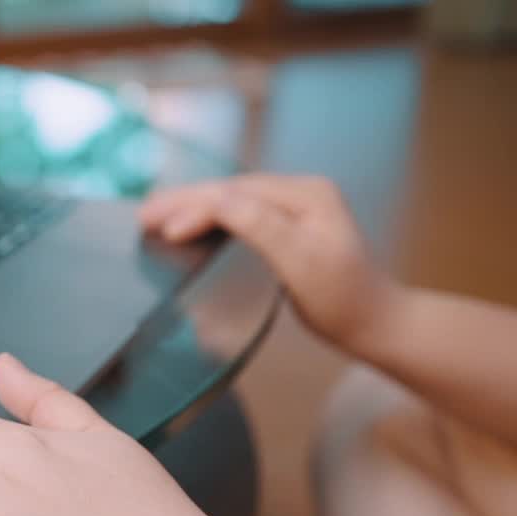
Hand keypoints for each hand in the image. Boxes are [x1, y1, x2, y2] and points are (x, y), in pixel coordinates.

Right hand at [141, 174, 402, 351]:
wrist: (376, 324)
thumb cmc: (342, 300)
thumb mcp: (302, 262)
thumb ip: (260, 226)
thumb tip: (215, 199)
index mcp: (305, 193)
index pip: (236, 193)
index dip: (195, 207)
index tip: (161, 230)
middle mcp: (299, 192)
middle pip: (229, 191)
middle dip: (183, 202)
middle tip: (141, 217)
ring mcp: (294, 209)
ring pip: (230, 202)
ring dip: (190, 209)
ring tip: (152, 218)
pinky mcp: (287, 229)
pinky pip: (238, 216)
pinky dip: (207, 220)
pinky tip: (186, 226)